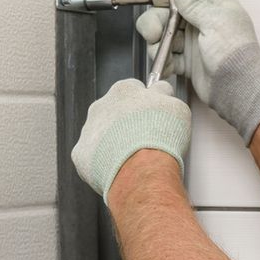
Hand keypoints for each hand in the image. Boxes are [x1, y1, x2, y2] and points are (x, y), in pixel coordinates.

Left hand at [70, 78, 190, 202]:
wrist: (141, 169)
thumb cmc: (158, 139)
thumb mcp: (177, 108)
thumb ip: (164, 97)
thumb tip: (162, 94)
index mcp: (124, 90)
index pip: (135, 89)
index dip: (146, 103)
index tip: (153, 114)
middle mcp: (102, 105)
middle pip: (115, 111)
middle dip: (128, 123)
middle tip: (144, 138)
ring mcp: (89, 129)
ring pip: (103, 133)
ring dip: (115, 142)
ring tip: (133, 156)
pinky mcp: (82, 153)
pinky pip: (93, 156)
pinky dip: (104, 161)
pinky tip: (120, 167)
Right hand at [136, 0, 259, 143]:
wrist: (238, 91)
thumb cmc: (233, 53)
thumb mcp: (215, 21)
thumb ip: (194, 1)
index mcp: (214, 3)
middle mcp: (202, 18)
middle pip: (168, 7)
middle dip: (155, 18)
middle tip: (152, 32)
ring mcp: (193, 40)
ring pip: (163, 31)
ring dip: (156, 41)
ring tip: (159, 52)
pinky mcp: (187, 60)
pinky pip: (166, 54)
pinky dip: (163, 60)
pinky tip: (169, 67)